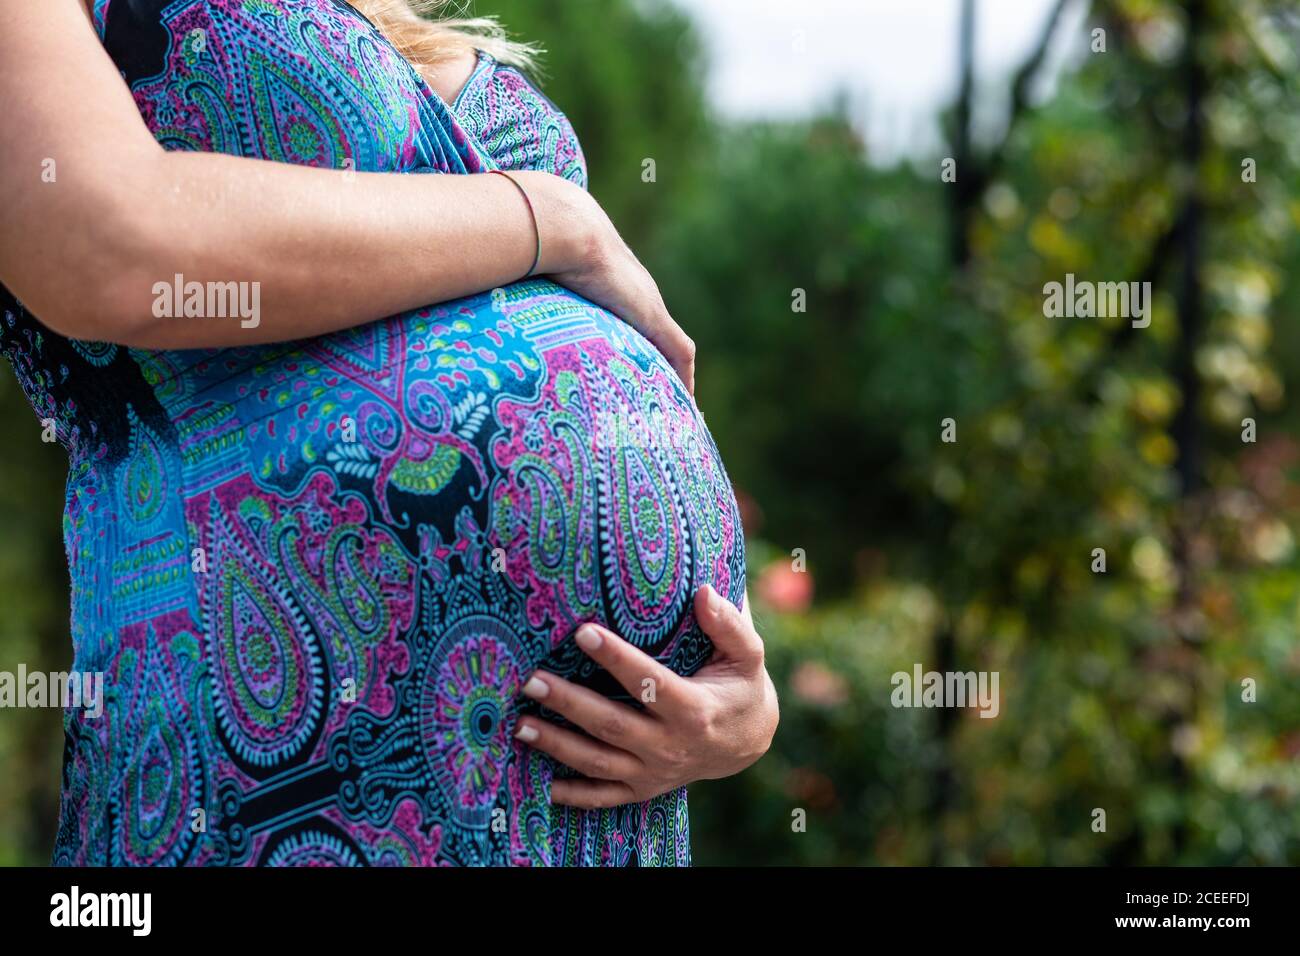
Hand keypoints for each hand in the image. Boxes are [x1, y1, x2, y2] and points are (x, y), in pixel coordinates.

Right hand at [511, 171, 695, 392]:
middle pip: (654, 338)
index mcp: (605, 284)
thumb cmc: (532, 243)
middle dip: (655, 368)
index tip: (623, 371)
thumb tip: (469, 293)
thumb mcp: (520, 274)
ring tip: (675, 410)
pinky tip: (685, 407)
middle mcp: (633, 294)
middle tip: (653, 401)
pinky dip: (684, 380)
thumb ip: (504, 288)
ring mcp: (646, 304)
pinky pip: (679, 354)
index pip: (626, 319)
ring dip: (672, 378)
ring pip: (670, 349)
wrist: (556, 224)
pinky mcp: (653, 317)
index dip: (627, 346)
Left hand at [513, 585, 778, 807]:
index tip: (582, 631)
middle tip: (531, 680)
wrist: (747, 742)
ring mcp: (654, 773)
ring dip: (557, 745)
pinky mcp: (642, 789)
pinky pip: (601, 797)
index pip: (649, 682)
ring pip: (597, 762)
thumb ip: (729, 625)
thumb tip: (703, 591)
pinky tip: (536, 782)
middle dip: (568, 703)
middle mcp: (670, 746)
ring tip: (520, 725)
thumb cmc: (740, 686)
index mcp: (694, 710)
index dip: (616, 658)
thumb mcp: (748, 655)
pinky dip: (568, 794)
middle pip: (611, 725)